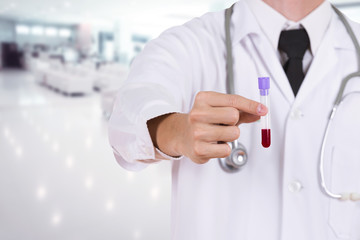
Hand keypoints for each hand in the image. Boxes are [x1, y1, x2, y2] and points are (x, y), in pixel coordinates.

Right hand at [147, 91, 267, 163]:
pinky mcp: (199, 150)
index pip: (233, 100)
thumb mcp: (220, 109)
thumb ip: (241, 110)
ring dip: (230, 136)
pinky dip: (224, 149)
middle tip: (224, 124)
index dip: (251, 105)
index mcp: (203, 99)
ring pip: (233, 133)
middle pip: (233, 115)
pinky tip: (213, 145)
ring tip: (217, 135)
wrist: (182, 135)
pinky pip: (227, 150)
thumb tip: (260, 112)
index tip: (263, 110)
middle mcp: (197, 113)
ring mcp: (197, 132)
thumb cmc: (205, 120)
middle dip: (234, 122)